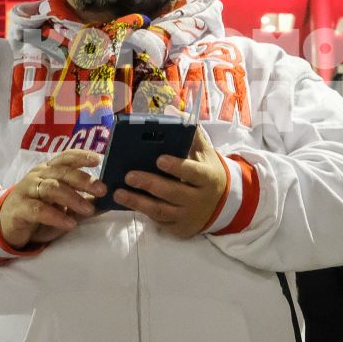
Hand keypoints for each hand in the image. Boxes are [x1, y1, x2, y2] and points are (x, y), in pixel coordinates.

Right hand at [0, 149, 105, 249]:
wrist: (9, 228)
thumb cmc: (40, 213)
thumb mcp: (66, 209)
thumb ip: (86, 204)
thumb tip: (110, 201)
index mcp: (50, 171)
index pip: (66, 157)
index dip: (82, 156)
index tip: (99, 159)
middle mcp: (38, 176)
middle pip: (62, 172)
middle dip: (84, 179)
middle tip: (102, 189)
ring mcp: (27, 190)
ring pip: (52, 188)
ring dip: (73, 198)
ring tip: (88, 209)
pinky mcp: (20, 207)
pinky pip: (39, 209)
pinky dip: (56, 216)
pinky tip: (69, 224)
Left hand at [112, 124, 228, 239]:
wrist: (224, 203)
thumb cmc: (206, 171)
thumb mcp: (205, 152)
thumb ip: (190, 134)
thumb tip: (172, 113)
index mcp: (207, 177)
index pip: (192, 172)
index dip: (177, 167)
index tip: (159, 159)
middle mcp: (199, 199)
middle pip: (172, 193)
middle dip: (150, 184)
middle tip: (129, 175)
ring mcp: (188, 216)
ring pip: (161, 211)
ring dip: (138, 202)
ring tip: (118, 193)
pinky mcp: (180, 229)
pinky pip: (159, 221)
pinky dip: (142, 213)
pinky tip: (127, 204)